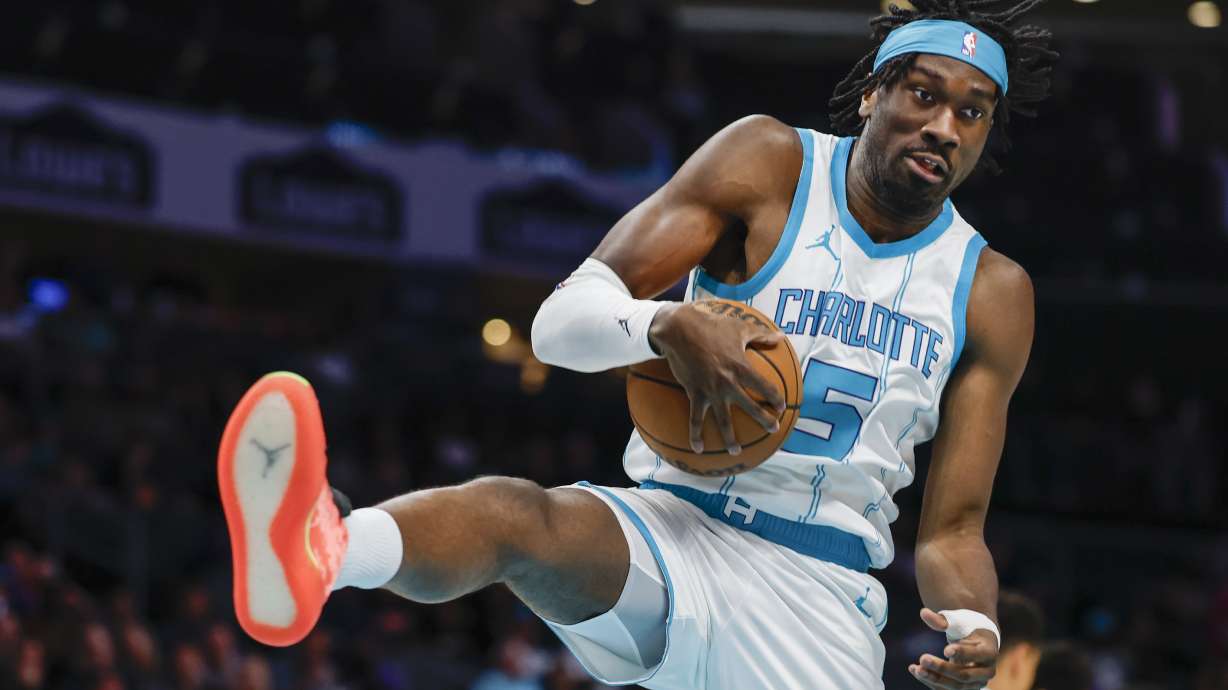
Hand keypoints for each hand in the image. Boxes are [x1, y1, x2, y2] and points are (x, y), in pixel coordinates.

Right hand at [648, 301, 785, 453]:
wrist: (680, 330)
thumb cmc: (711, 326)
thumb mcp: (739, 327)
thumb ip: (761, 335)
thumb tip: (780, 337)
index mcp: (741, 367)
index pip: (765, 386)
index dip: (775, 397)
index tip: (781, 405)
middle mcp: (728, 383)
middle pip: (750, 406)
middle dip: (764, 420)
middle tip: (774, 429)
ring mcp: (711, 391)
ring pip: (723, 420)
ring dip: (730, 438)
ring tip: (736, 452)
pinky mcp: (694, 394)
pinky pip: (695, 419)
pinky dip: (696, 435)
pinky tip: (698, 448)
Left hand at [908, 608, 997, 689]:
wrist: (975, 641)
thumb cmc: (966, 627)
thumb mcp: (957, 621)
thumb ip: (941, 620)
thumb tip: (923, 612)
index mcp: (989, 651)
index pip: (977, 655)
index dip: (962, 653)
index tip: (945, 649)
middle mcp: (986, 671)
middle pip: (964, 675)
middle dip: (943, 668)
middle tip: (923, 658)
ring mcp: (976, 683)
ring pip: (956, 687)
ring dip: (935, 679)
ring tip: (917, 669)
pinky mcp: (964, 688)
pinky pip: (947, 689)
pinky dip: (930, 681)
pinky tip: (915, 670)